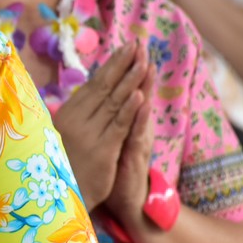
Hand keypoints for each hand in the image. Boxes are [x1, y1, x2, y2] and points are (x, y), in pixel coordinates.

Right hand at [51, 42, 148, 208]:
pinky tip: (140, 95)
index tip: (125, 48)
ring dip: (130, 81)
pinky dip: (129, 110)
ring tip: (143, 61)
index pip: (94, 83)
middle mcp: (77, 119)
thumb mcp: (60, 135)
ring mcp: (89, 134)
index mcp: (67, 113)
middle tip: (138, 44)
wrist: (58, 199)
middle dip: (123, 64)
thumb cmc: (61, 166)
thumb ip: (72, 115)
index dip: (111, 65)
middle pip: (104, 86)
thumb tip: (80, 96)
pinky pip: (117, 126)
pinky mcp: (102, 151)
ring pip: (114, 102)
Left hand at [104, 56, 157, 232]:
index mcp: (125, 122)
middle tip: (140, 43)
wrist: (127, 200)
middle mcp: (133, 127)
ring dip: (143, 86)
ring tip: (146, 63)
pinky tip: (142, 101)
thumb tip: (95, 99)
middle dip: (136, 68)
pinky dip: (140, 117)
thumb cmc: (114, 168)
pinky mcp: (135, 156)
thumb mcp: (108, 139)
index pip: (125, 90)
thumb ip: (107, 119)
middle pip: (136, 93)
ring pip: (141, 110)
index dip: (126, 68)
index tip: (127, 44)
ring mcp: (136, 141)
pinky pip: (138, 134)